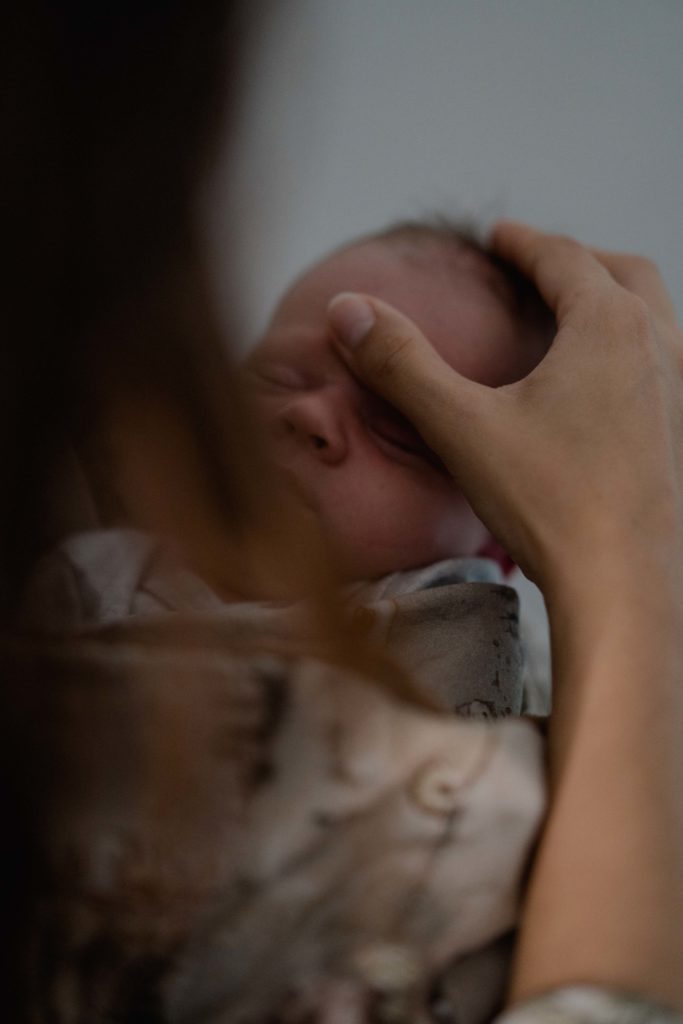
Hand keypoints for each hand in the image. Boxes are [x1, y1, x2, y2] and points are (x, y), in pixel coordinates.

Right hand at [327, 223, 682, 594]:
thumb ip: (402, 363)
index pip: (564, 257)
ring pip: (655, 316)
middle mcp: (659, 346)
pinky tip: (604, 386)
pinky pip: (665, 362)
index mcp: (609, 326)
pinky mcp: (682, 434)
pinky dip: (632, 348)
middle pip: (624, 273)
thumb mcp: (461, 426)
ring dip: (614, 299)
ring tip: (573, 315)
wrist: (624, 586)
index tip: (497, 236)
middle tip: (536, 264)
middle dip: (577, 259)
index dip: (523, 242)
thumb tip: (347, 310)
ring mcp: (682, 391)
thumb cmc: (550, 502)